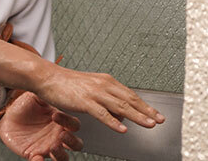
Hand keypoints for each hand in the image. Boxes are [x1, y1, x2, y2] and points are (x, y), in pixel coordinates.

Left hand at [0, 92, 81, 160]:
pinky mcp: (35, 154)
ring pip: (63, 157)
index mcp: (60, 121)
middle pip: (76, 145)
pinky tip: (36, 157)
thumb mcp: (34, 97)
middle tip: (61, 135)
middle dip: (72, 142)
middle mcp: (57, 136)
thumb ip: (45, 93)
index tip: (55, 116)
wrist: (6, 117)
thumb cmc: (23, 106)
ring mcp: (48, 147)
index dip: (68, 122)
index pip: (74, 125)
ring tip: (53, 148)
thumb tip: (53, 87)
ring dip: (60, 155)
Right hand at [34, 63, 164, 132]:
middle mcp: (103, 85)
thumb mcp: (92, 89)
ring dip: (137, 116)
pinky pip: (102, 113)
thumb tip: (121, 115)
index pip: (130, 95)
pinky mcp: (84, 101)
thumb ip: (107, 101)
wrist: (48, 77)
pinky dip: (113, 122)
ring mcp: (94, 93)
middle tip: (160, 120)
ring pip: (120, 106)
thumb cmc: (67, 84)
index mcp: (106, 81)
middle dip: (147, 111)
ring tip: (149, 124)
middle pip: (130, 100)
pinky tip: (122, 129)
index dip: (145, 105)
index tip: (157, 114)